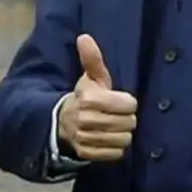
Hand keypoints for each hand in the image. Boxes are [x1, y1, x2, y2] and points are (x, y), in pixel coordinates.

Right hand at [57, 34, 137, 161]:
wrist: (63, 122)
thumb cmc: (85, 97)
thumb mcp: (91, 78)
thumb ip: (92, 59)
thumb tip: (84, 37)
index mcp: (89, 99)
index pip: (129, 105)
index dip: (128, 103)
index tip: (120, 101)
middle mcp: (85, 120)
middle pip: (128, 123)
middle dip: (126, 118)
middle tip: (117, 115)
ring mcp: (85, 139)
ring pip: (124, 140)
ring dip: (122, 133)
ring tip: (113, 127)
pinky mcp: (87, 154)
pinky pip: (115, 154)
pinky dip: (115, 148)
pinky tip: (107, 139)